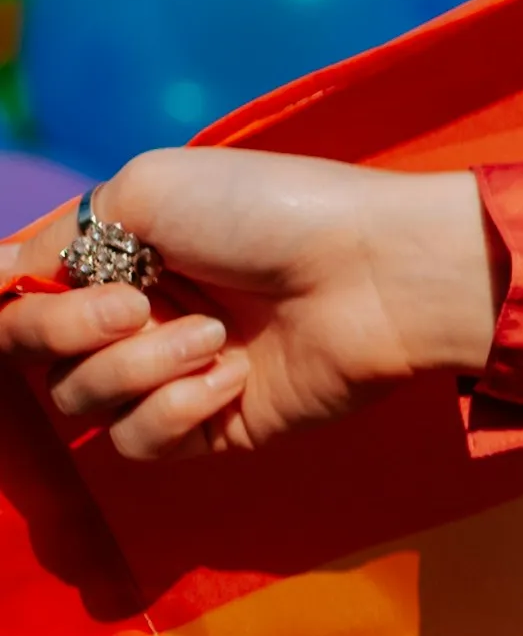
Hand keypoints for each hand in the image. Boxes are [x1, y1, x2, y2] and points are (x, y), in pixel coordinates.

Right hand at [0, 150, 497, 461]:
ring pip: (80, 401)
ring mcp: (175, 374)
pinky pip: (141, 442)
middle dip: (64, 332)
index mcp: (117, 257)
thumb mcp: (143, 193)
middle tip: (133, 306)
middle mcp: (137, 316)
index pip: (20, 297)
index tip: (19, 289)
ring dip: (137, 366)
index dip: (13, 305)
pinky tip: (231, 376)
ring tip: (213, 335)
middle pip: (31, 354)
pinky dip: (175, 408)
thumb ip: (58, 240)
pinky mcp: (214, 427)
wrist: (373, 270)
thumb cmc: (269, 212)